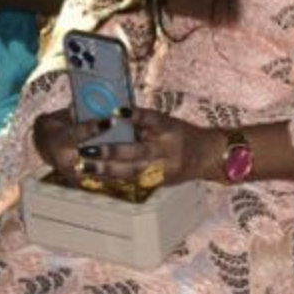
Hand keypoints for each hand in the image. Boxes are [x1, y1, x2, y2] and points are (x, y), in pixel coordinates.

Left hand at [35, 107, 217, 190]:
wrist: (207, 155)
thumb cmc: (182, 133)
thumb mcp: (166, 121)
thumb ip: (142, 123)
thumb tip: (112, 118)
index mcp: (167, 128)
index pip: (148, 119)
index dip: (132, 116)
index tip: (113, 112)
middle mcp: (166, 148)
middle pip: (135, 151)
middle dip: (109, 152)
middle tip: (86, 150)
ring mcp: (163, 167)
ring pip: (131, 170)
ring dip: (106, 169)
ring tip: (85, 166)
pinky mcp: (161, 181)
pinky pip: (134, 181)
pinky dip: (115, 179)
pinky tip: (98, 177)